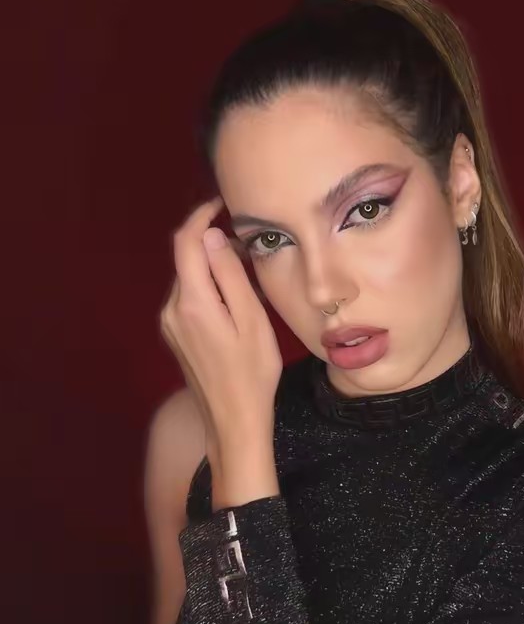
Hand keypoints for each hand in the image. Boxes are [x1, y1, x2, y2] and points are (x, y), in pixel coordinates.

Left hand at [159, 196, 282, 468]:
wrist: (233, 420)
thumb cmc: (252, 372)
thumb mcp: (251, 319)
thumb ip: (229, 275)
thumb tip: (212, 236)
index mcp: (191, 302)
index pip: (185, 243)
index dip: (200, 216)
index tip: (222, 203)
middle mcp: (171, 309)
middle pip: (187, 260)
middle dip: (213, 243)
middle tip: (251, 246)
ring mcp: (170, 324)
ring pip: (189, 279)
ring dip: (212, 266)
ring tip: (248, 272)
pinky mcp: (176, 336)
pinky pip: (190, 298)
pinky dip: (209, 286)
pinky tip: (235, 299)